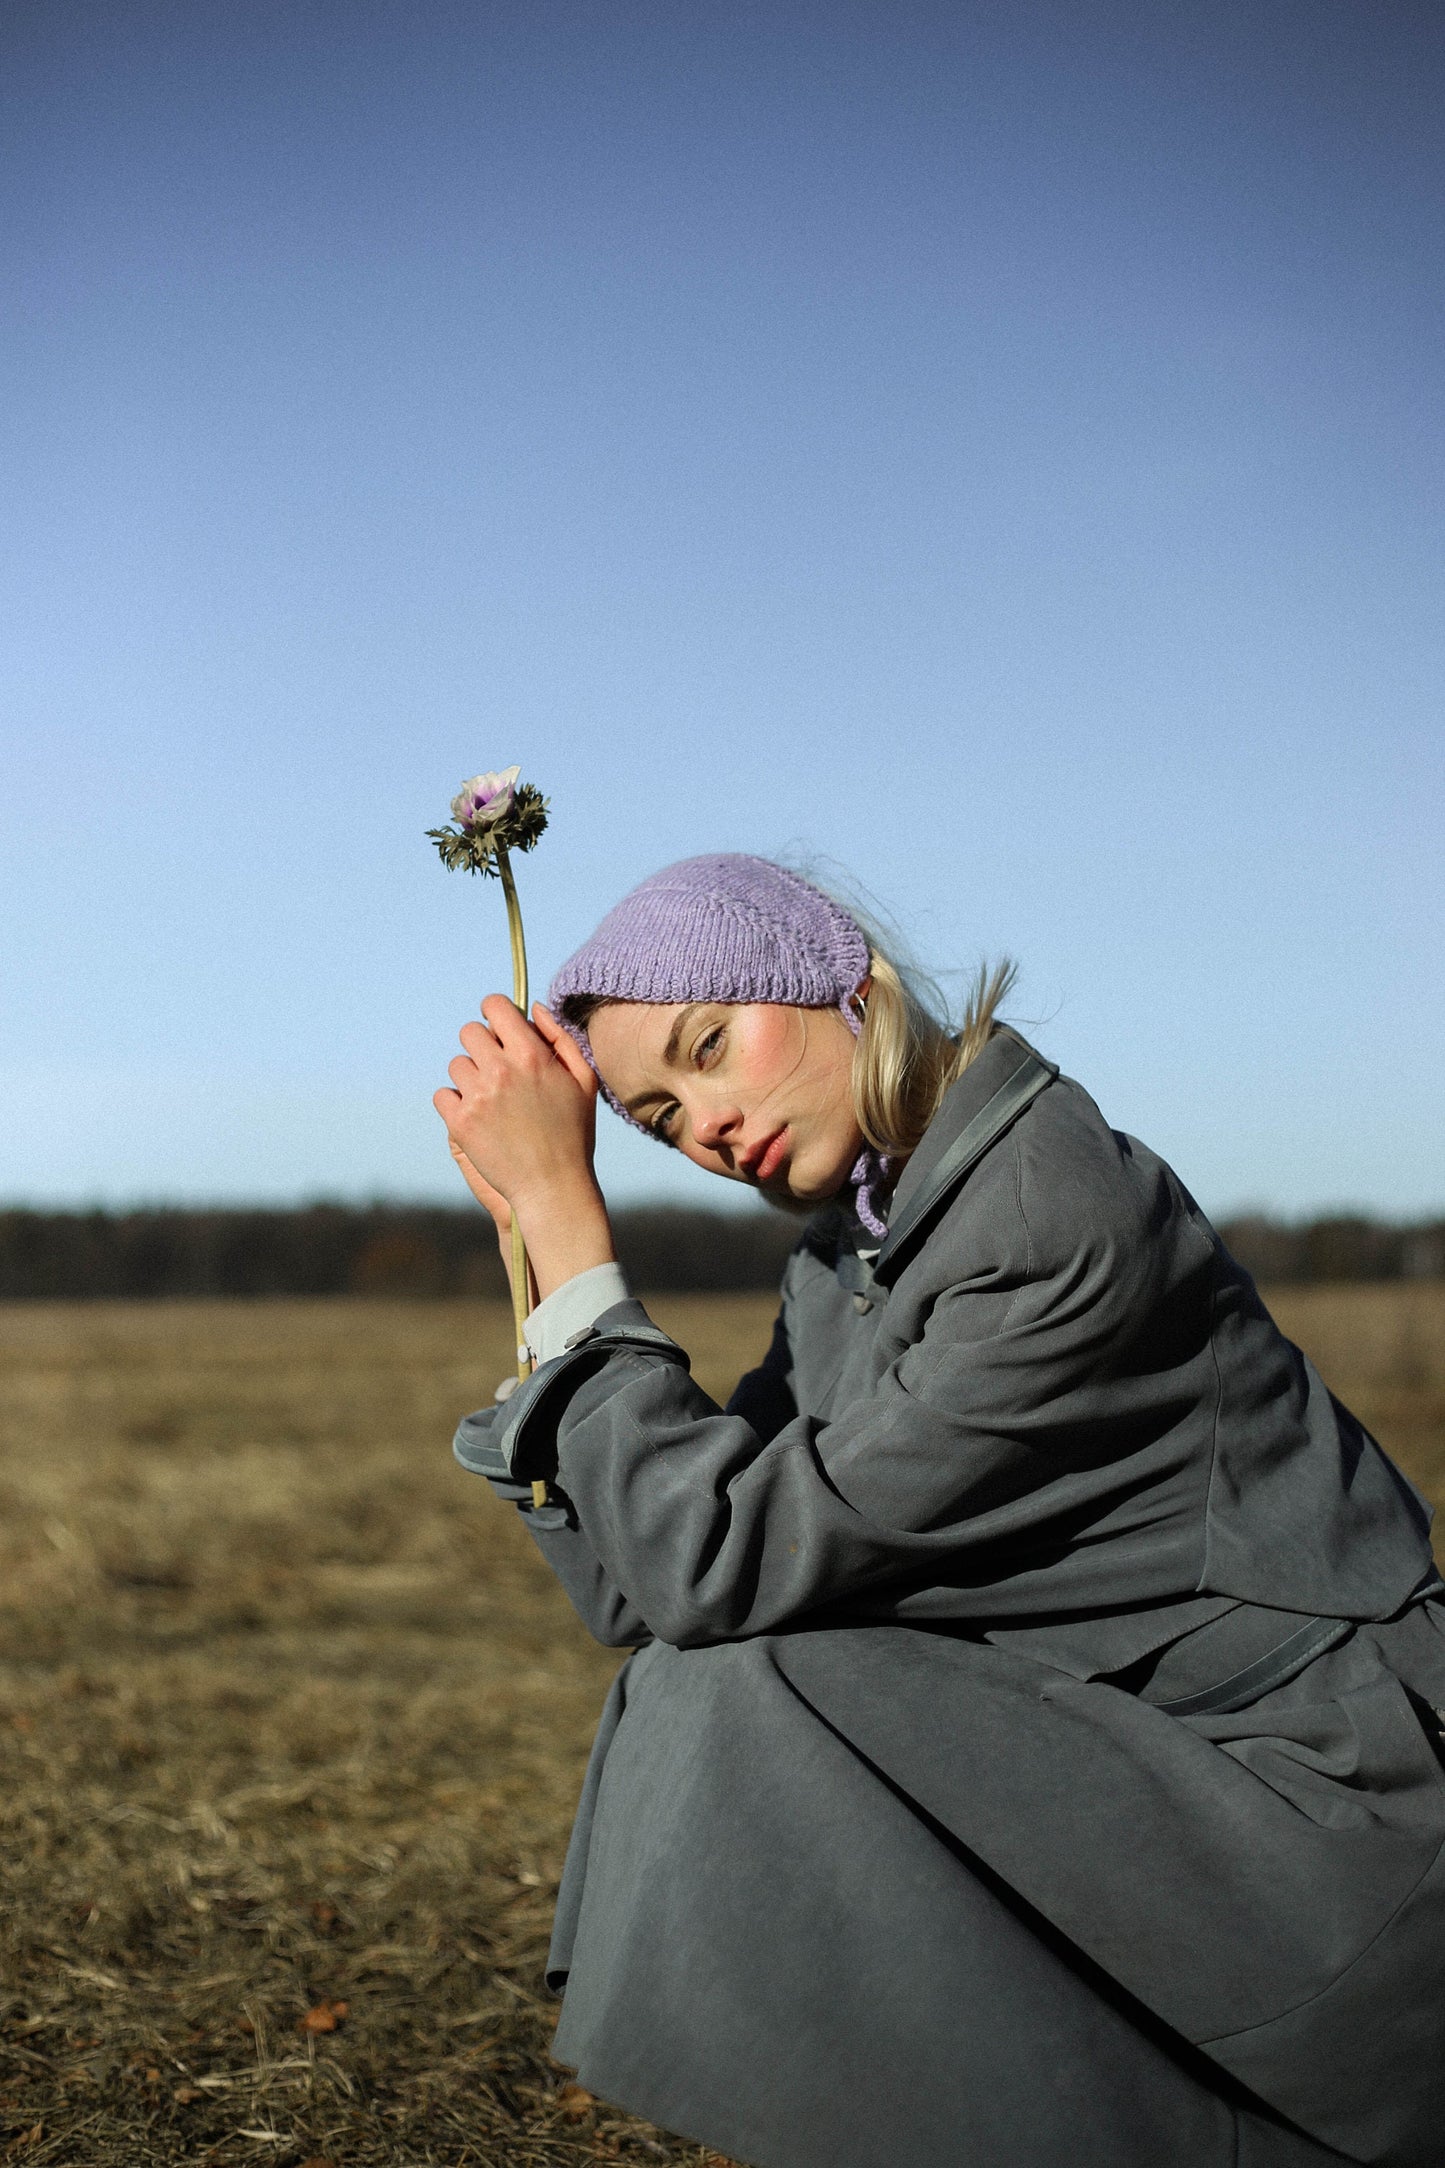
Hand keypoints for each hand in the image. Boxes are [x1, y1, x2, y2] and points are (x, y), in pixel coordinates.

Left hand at [434, 1001, 615, 1299]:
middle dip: (483, 1047)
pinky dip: (455, 1105)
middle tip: (498, 1071)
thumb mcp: (583, 1081)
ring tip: (493, 1103)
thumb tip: (531, 1007)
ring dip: (471, 1078)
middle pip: (470, 1032)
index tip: (499, 1030)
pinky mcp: (460, 1123)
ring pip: (457, 1065)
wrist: (552, 1188)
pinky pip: (443, 1095)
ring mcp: (477, 1097)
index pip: (494, 1006)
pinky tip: (478, 1119)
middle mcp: (501, 1070)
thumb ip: (559, 1037)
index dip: (495, 1014)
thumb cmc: (574, 1134)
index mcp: (531, 1055)